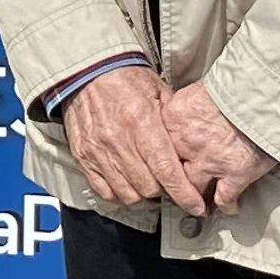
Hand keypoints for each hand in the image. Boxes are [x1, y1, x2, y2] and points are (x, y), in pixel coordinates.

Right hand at [55, 66, 178, 208]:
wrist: (87, 72)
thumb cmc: (126, 79)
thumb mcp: (159, 91)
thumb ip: (174, 122)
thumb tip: (192, 146)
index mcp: (142, 123)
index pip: (166, 171)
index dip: (184, 194)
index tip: (196, 206)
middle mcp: (119, 141)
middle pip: (149, 188)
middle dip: (165, 192)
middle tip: (170, 184)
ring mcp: (98, 151)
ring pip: (127, 194)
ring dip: (143, 195)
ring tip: (150, 185)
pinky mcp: (84, 157)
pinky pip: (104, 191)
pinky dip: (119, 194)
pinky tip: (128, 185)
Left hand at [159, 81, 279, 217]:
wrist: (265, 90)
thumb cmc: (236, 85)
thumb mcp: (198, 90)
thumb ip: (185, 110)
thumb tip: (182, 117)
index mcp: (173, 118)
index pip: (155, 145)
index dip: (159, 157)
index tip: (159, 165)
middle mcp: (186, 142)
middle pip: (169, 171)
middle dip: (172, 183)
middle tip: (174, 191)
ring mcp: (210, 161)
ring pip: (192, 190)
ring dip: (196, 199)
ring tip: (200, 206)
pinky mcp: (235, 173)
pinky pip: (225, 198)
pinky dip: (228, 205)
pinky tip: (230, 207)